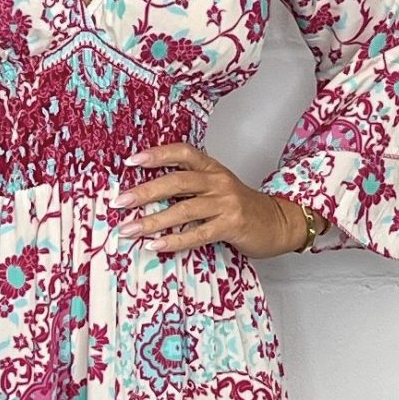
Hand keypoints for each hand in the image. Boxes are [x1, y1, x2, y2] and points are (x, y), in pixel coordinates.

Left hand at [111, 143, 312, 258]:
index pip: (182, 153)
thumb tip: (149, 195)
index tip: (131, 161)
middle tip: (120, 202)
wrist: (278, 222)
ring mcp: (225, 203)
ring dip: (153, 221)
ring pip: (184, 209)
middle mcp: (218, 181)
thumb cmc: (242, 208)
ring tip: (129, 230)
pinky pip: (198, 233)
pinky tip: (156, 246)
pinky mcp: (231, 226)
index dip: (157, 154)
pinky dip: (175, 241)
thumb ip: (191, 187)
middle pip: (177, 181)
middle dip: (145, 192)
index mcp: (212, 168)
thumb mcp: (218, 188)